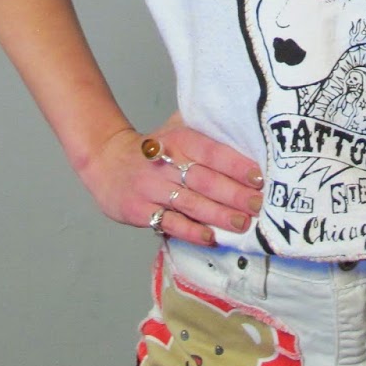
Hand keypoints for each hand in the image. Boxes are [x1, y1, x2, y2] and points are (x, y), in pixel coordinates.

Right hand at [79, 114, 264, 247]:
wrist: (106, 161)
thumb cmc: (153, 148)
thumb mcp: (174, 129)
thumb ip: (204, 130)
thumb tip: (246, 131)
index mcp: (179, 139)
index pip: (212, 151)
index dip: (236, 164)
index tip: (259, 177)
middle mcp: (166, 162)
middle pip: (204, 179)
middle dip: (234, 193)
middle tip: (257, 204)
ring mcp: (152, 188)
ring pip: (190, 202)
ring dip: (218, 214)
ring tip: (242, 223)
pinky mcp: (141, 210)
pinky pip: (170, 222)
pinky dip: (190, 231)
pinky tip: (209, 236)